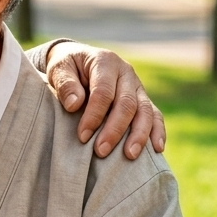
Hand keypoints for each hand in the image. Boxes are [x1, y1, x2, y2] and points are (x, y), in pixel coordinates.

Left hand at [44, 42, 164, 159]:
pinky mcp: (142, 98)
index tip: (82, 136)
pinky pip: (155, 114)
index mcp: (105, 62)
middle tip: (100, 151)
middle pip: (127, 103)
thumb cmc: (66, 67)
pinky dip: (158, 131)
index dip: (94, 115)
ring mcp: (137, 86)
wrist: (78, 60)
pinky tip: (157, 148)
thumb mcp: (58, 68)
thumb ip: (64, 83)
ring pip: (145, 110)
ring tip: (130, 155)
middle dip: (114, 130)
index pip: (103, 92)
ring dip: (139, 134)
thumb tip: (74, 104)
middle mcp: (126, 73)